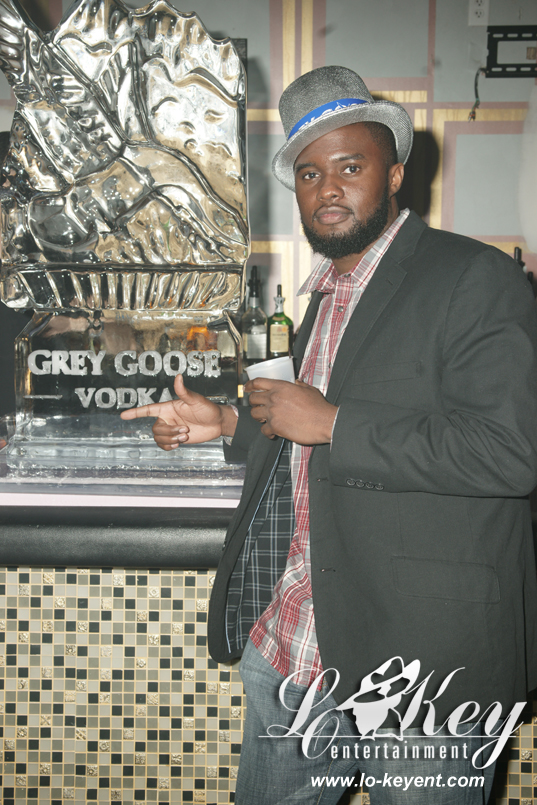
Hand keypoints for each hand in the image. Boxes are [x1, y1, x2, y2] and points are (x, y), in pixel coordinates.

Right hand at [120, 373, 236, 449]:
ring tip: (185, 435)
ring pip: (159, 438)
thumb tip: (178, 377)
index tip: (123, 415)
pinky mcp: (176, 439)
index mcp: (168, 408)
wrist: (217, 423)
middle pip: (156, 429)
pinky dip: (168, 446)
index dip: (136, 412)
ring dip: (171, 439)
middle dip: (169, 432)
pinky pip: (164, 445)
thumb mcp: (196, 400)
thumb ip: (184, 391)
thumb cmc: (208, 408)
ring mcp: (172, 429)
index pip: (148, 410)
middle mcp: (168, 418)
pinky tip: (178, 444)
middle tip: (186, 429)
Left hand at [245, 378, 337, 443]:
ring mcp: (273, 413)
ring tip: (265, 419)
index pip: (258, 382)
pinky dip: (267, 432)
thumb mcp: (309, 390)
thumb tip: (296, 382)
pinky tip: (273, 432)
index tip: (247, 388)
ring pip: (254, 414)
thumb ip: (300, 385)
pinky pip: (263, 430)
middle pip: (253, 398)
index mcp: (281, 387)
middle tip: (258, 406)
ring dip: (258, 417)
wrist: (324, 422)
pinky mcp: (275, 427)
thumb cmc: (319, 407)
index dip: (250, 384)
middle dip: (254, 403)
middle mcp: (274, 398)